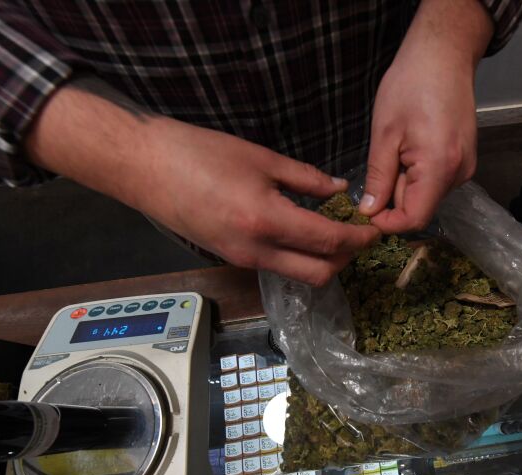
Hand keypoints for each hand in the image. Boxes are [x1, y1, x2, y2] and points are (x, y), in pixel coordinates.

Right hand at [24, 80, 379, 286]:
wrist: (144, 168)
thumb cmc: (200, 153)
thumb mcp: (261, 158)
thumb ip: (305, 178)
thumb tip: (339, 189)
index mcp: (268, 222)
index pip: (330, 242)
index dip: (359, 239)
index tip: (376, 229)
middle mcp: (258, 252)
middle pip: (319, 274)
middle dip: (347, 260)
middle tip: (358, 235)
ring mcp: (243, 260)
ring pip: (298, 274)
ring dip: (324, 260)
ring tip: (335, 232)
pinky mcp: (232, 259)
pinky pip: (277, 266)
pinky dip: (299, 255)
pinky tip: (303, 230)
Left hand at [358, 0, 491, 232]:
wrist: (444, 56)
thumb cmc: (410, 86)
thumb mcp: (384, 134)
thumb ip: (379, 177)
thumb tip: (369, 212)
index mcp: (439, 168)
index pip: (415, 219)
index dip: (388, 223)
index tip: (366, 212)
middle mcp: (459, 174)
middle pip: (421, 207)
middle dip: (393, 199)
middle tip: (375, 170)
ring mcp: (465, 168)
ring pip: (427, 194)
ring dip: (405, 185)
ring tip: (395, 151)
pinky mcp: (464, 160)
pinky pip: (436, 181)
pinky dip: (417, 175)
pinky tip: (409, 148)